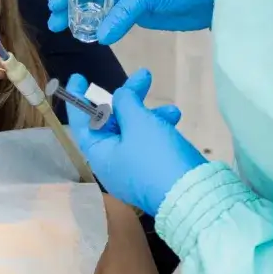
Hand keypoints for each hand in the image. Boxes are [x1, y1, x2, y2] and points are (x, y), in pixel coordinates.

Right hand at [47, 0, 212, 42]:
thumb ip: (124, 13)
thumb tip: (102, 37)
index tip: (54, 4)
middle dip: (71, 5)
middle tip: (56, 24)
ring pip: (100, 6)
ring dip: (85, 18)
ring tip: (69, 32)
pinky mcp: (140, 12)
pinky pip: (116, 19)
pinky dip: (104, 28)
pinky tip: (94, 37)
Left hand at [64, 71, 204, 216]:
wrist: (193, 196)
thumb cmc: (156, 156)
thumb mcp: (138, 122)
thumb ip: (125, 103)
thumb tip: (119, 97)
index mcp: (100, 155)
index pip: (83, 123)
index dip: (79, 98)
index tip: (79, 78)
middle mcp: (113, 164)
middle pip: (113, 124)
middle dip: (129, 100)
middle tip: (143, 77)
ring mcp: (135, 170)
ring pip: (136, 132)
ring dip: (152, 115)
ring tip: (173, 110)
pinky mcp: (155, 173)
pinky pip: (151, 144)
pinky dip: (161, 130)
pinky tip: (177, 124)